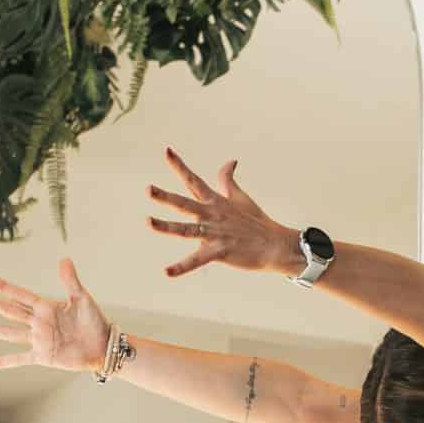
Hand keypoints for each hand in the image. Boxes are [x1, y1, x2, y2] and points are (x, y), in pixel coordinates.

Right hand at [0, 259, 109, 373]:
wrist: (105, 347)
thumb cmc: (96, 321)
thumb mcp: (83, 299)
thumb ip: (70, 281)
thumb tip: (64, 259)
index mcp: (46, 307)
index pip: (20, 295)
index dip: (3, 287)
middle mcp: (38, 323)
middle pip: (9, 311)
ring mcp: (39, 340)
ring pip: (9, 333)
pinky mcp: (43, 356)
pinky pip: (19, 359)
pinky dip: (4, 362)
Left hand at [146, 146, 290, 277]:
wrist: (275, 245)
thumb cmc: (257, 222)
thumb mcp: (240, 197)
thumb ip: (228, 180)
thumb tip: (230, 161)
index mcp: (215, 202)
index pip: (193, 180)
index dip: (179, 165)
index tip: (166, 150)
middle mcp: (212, 215)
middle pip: (184, 204)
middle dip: (165, 197)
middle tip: (148, 189)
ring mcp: (215, 234)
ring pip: (186, 229)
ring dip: (167, 226)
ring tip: (148, 221)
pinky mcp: (220, 252)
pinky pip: (198, 260)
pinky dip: (182, 267)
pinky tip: (167, 272)